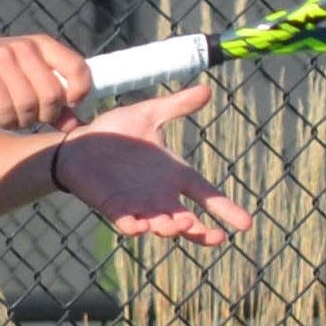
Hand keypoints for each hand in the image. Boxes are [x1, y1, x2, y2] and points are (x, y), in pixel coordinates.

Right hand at [0, 35, 89, 129]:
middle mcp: (24, 47)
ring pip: (29, 105)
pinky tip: (0, 116)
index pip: (78, 67)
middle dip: (46, 115)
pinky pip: (6, 109)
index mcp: (41, 45)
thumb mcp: (26, 81)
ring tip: (13, 117)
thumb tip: (75, 126)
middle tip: (33, 118)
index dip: (80, 92)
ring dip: (23, 120)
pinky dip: (5, 120)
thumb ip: (53, 101)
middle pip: (53, 94)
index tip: (69, 106)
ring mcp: (3, 58)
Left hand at [53, 83, 253, 246]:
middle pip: (187, 221)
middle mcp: (159, 195)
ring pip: (160, 225)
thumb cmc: (115, 131)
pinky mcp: (113, 207)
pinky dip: (134, 227)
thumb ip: (176, 105)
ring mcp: (137, 204)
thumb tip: (207, 89)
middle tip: (217, 236)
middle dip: (201, 231)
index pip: (206, 194)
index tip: (246, 224)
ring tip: (181, 224)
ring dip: (171, 228)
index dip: (226, 209)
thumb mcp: (149, 114)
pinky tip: (141, 227)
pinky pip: (126, 223)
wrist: (78, 141)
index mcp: (173, 174)